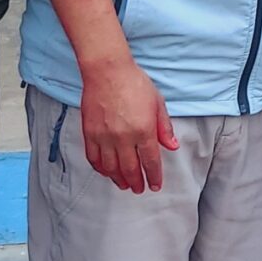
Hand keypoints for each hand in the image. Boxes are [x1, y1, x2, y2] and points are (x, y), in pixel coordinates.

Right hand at [80, 56, 179, 191]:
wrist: (107, 71)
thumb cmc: (135, 83)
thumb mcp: (157, 103)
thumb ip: (164, 128)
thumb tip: (172, 147)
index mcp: (144, 130)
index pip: (150, 162)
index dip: (154, 176)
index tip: (155, 185)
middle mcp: (124, 137)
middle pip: (130, 169)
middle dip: (136, 182)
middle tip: (139, 189)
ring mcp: (104, 137)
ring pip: (111, 168)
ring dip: (119, 179)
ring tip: (124, 185)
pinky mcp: (89, 133)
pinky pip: (94, 158)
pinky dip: (101, 169)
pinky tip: (106, 172)